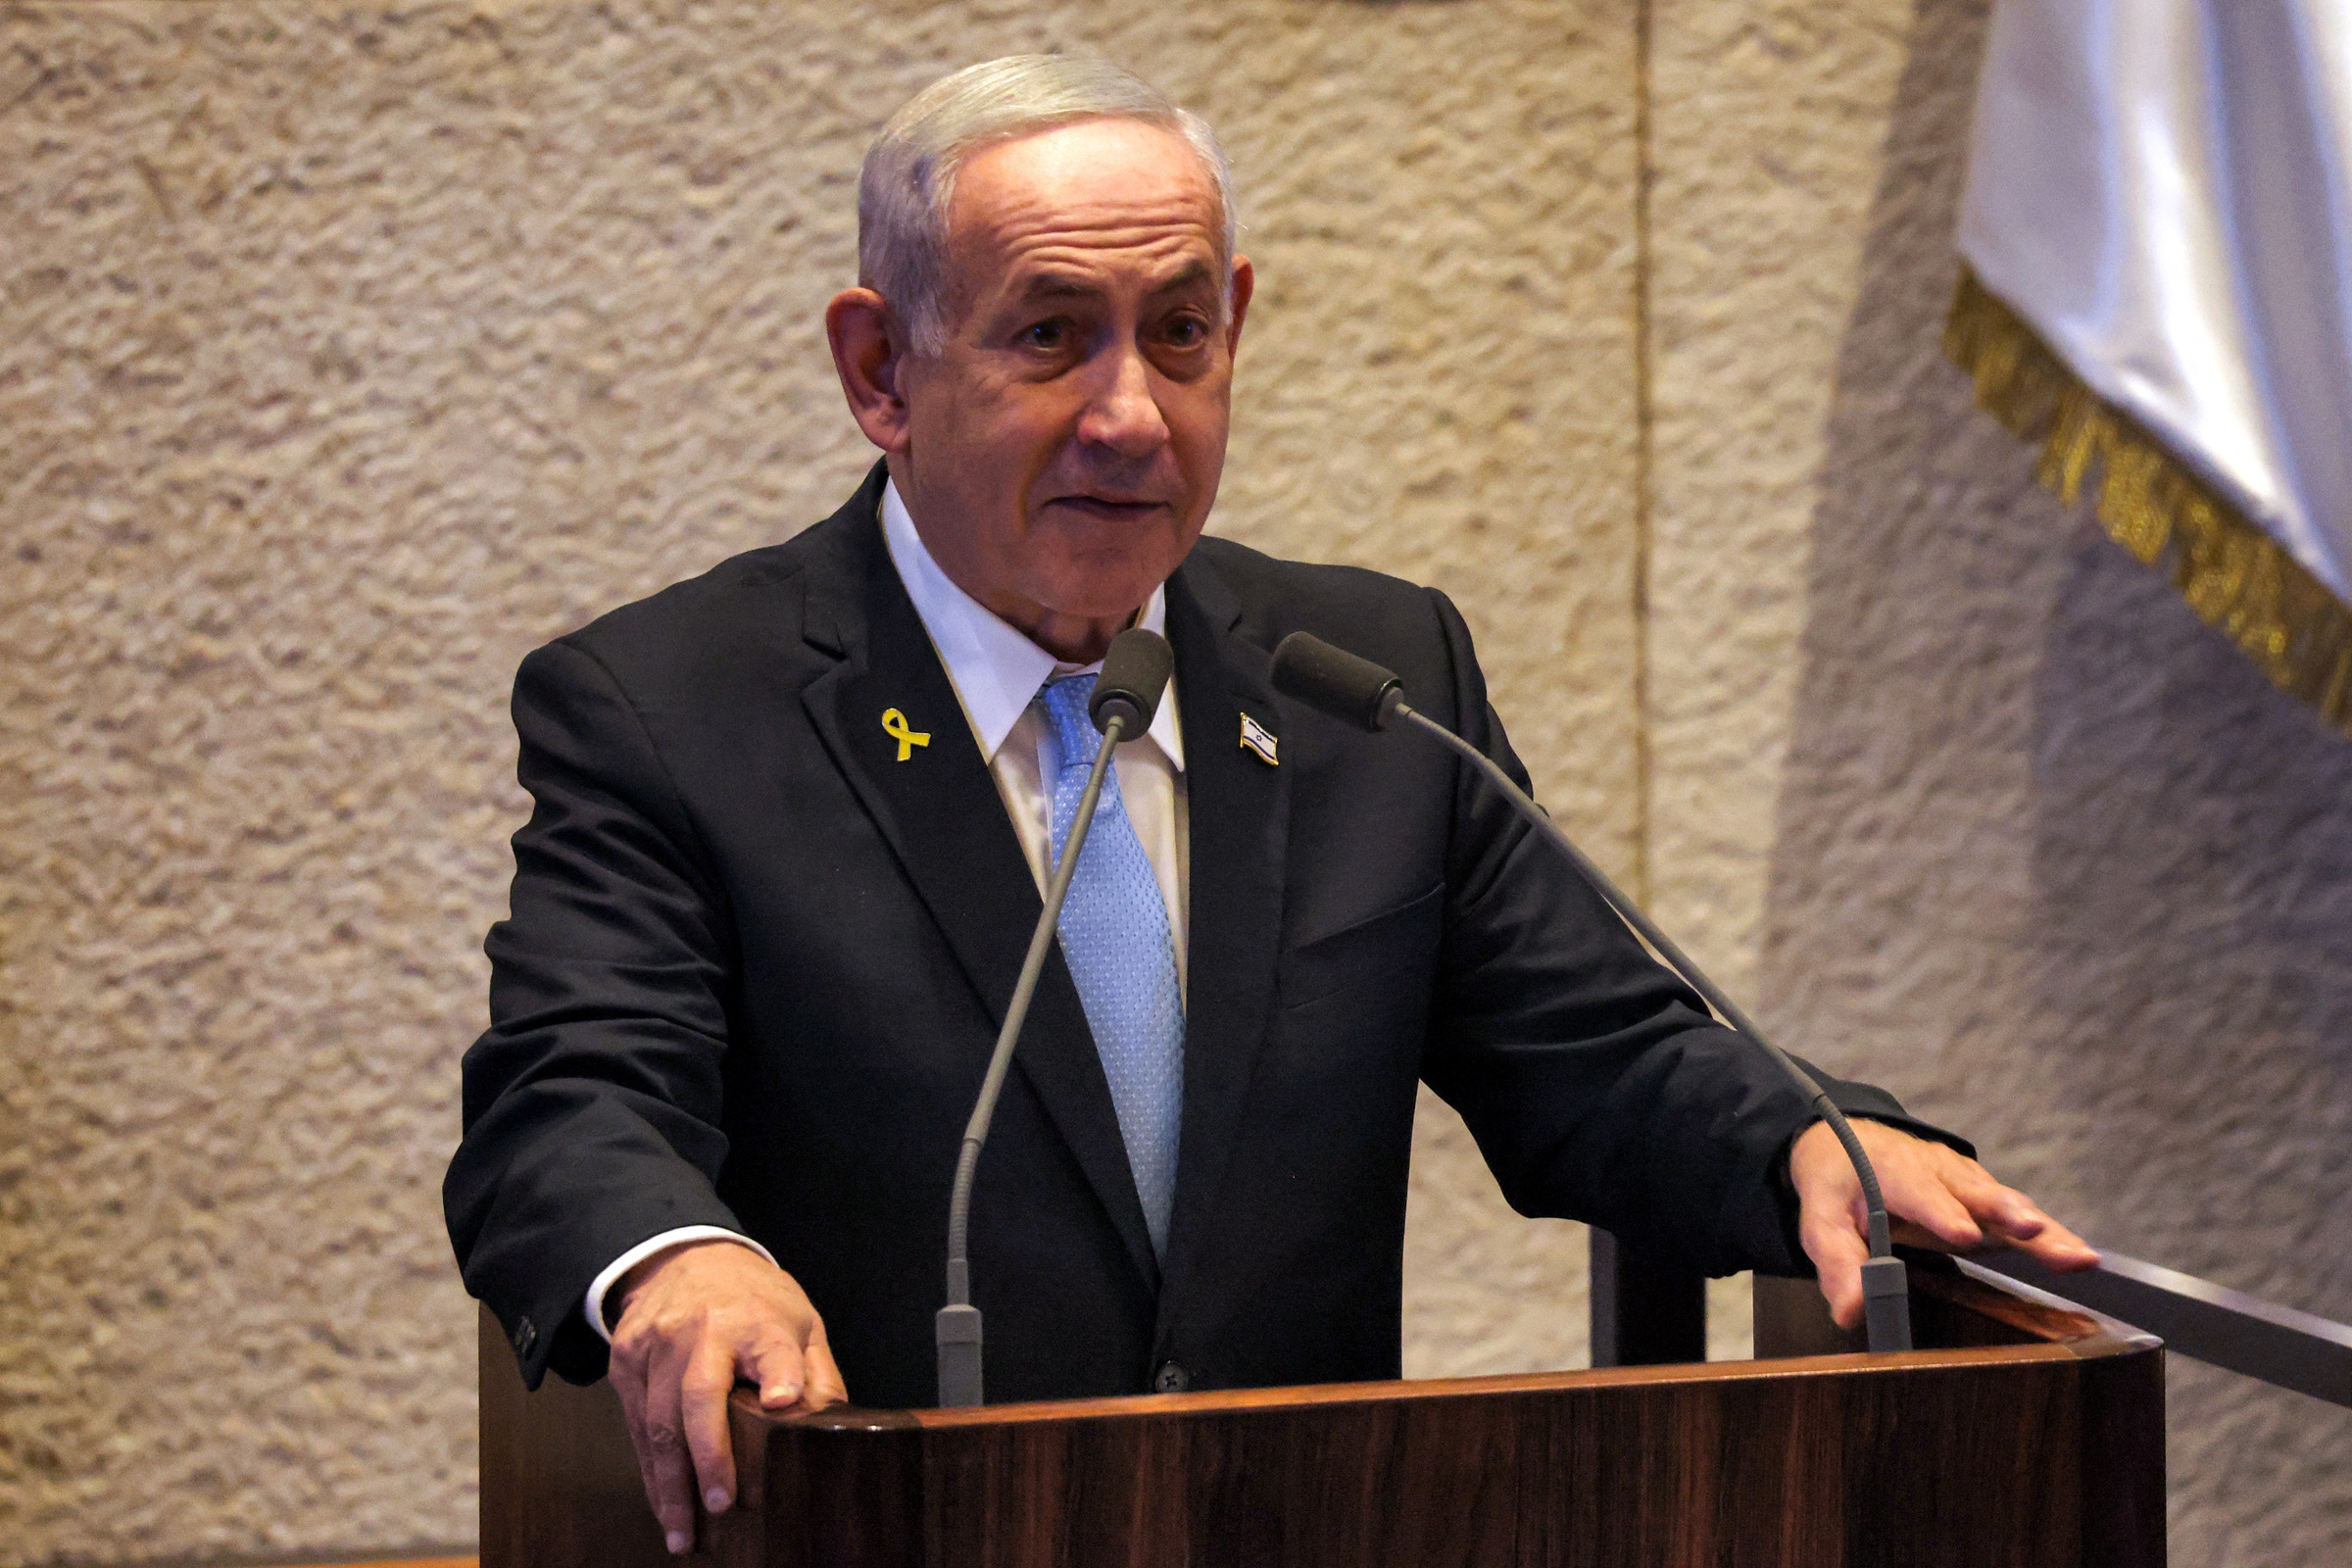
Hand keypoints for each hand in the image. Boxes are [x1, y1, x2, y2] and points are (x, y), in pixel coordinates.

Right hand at [607, 1240, 847, 1554]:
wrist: (686, 1257)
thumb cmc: (753, 1300)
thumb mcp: (799, 1320)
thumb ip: (814, 1372)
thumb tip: (832, 1425)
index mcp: (756, 1318)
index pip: (771, 1346)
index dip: (778, 1372)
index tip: (782, 1399)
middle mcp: (702, 1329)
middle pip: (699, 1395)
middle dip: (709, 1456)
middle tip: (722, 1506)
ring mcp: (657, 1344)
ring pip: (658, 1421)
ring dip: (670, 1483)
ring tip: (684, 1532)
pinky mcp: (626, 1359)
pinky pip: (635, 1424)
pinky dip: (648, 1469)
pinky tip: (663, 1501)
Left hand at [1789, 1119, 2098, 1328]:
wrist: (1848, 1140)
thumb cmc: (1838, 1182)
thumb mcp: (1822, 1218)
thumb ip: (1838, 1262)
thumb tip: (1852, 1311)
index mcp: (1894, 1170)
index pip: (1918, 1191)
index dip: (1940, 1212)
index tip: (1963, 1235)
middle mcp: (1939, 1172)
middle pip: (1976, 1194)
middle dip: (2006, 1213)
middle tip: (2034, 1231)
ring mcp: (1968, 1184)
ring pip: (2009, 1206)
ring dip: (2043, 1230)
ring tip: (2076, 1255)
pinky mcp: (1985, 1199)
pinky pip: (2020, 1218)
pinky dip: (2050, 1236)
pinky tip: (2080, 1258)